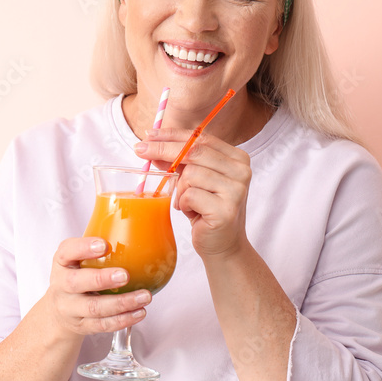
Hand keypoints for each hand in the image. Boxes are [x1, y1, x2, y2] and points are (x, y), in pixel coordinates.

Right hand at [46, 238, 150, 335]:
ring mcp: (70, 308)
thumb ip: (100, 244)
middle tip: (125, 275)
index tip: (104, 244)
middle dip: (101, 279)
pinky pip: (103, 325)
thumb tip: (141, 223)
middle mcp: (62, 285)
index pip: (67, 251)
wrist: (59, 310)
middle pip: (76, 283)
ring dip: (122, 303)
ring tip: (145, 296)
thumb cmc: (77, 274)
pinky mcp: (82, 325)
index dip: (84, 247)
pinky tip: (140, 312)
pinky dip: (123, 320)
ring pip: (94, 308)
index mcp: (62, 262)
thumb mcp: (78, 257)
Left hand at [135, 128, 251, 258]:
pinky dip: (184, 204)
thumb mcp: (194, 181)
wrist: (223, 246)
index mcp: (237, 158)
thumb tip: (150, 143)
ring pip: (190, 175)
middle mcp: (241, 171)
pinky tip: (193, 214)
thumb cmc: (207, 211)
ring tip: (187, 203)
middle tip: (140, 150)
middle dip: (163, 149)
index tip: (149, 134)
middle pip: (194, 151)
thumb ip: (179, 161)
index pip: (201, 138)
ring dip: (180, 190)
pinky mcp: (225, 210)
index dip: (173, 134)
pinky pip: (190, 196)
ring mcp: (236, 190)